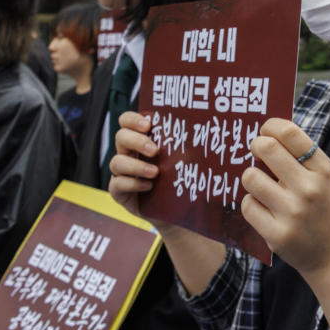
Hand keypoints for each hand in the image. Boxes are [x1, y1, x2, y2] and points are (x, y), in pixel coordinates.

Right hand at [109, 111, 225, 296]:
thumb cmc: (185, 178)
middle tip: (155, 149)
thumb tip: (214, 122)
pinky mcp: (120, 193)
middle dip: (136, 141)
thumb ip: (190, 142)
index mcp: (142, 139)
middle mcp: (129, 153)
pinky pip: (116, 184)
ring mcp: (122, 173)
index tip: (149, 124)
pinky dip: (132, 184)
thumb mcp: (188, 159)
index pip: (126, 120)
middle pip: (120, 137)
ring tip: (156, 173)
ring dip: (136, 166)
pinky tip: (149, 187)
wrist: (181, 211)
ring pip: (116, 162)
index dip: (133, 119)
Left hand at [241, 118, 329, 275]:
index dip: (270, 126)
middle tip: (257, 152)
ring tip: (261, 184)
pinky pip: (247, 205)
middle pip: (267, 148)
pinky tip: (263, 208)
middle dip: (256, 146)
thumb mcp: (325, 179)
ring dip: (251, 177)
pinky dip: (251, 204)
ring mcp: (292, 213)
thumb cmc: (324, 210)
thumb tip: (266, 134)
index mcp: (323, 170)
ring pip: (250, 177)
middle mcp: (309, 189)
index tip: (265, 130)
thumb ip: (301, 157)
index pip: (290, 133)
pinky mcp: (277, 235)